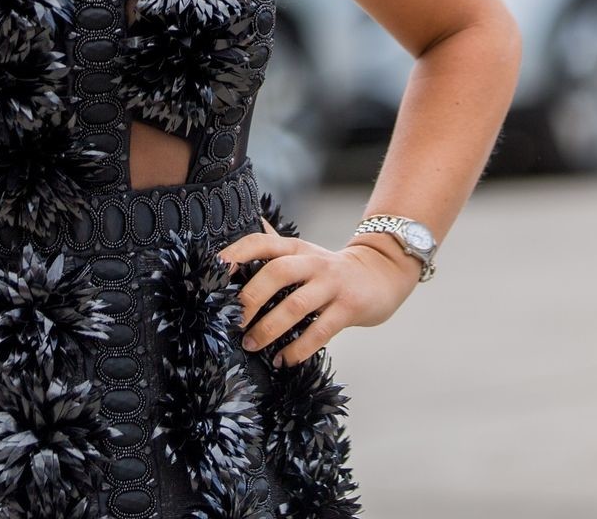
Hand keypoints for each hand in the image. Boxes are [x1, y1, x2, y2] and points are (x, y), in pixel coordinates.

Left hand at [217, 217, 416, 367]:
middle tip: (233, 320)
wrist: (382, 273)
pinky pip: (320, 332)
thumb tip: (235, 236)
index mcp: (296, 248)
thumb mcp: (303, 253)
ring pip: (296, 306)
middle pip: (276, 272)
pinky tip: (283, 360)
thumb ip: (273, 248)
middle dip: (250, 297)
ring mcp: (332, 285)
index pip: (261, 242)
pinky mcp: (349, 308)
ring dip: (269, 329)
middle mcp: (313, 262)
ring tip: (251, 345)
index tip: (215, 271)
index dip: (236, 253)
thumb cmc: (329, 269)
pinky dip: (298, 348)